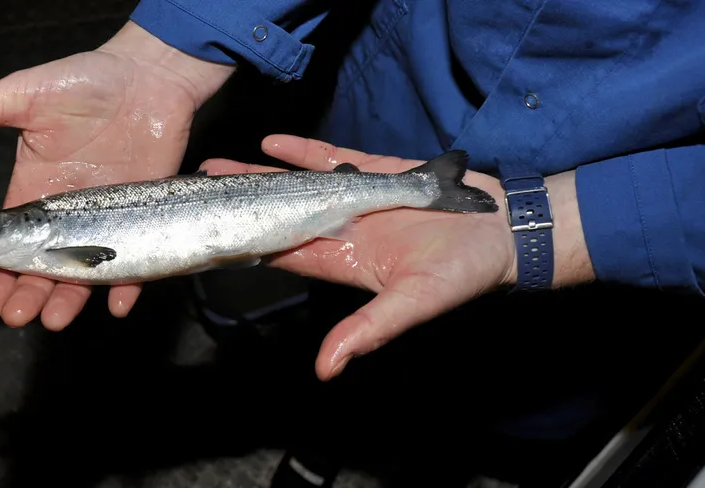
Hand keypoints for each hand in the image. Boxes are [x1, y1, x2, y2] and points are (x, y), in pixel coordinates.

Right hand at [0, 22, 233, 329]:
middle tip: (17, 317)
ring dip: (68, 298)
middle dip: (27, 294)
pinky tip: (116, 303)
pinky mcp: (143, 217)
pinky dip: (129, 283)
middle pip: (44, 267)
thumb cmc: (87, 80)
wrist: (149, 76)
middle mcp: (69, 213)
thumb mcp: (24, 93)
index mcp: (35, 191)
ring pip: (85, 272)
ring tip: (54, 319)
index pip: (12, 244)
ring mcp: (107, 219)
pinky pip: (137, 259)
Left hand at [201, 135, 594, 379]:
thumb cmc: (465, 272)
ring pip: (298, 184)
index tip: (210, 235)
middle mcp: (342, 230)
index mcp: (343, 261)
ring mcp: (355, 198)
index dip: (247, 245)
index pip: (284, 254)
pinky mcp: (376, 172)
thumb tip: (328, 368)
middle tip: (200, 186)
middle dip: (241, 202)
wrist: (504, 229)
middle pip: (279, 214)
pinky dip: (301, 151)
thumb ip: (368, 330)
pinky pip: (331, 158)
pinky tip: (271, 144)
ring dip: (260, 174)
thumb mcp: (414, 305)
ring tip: (219, 164)